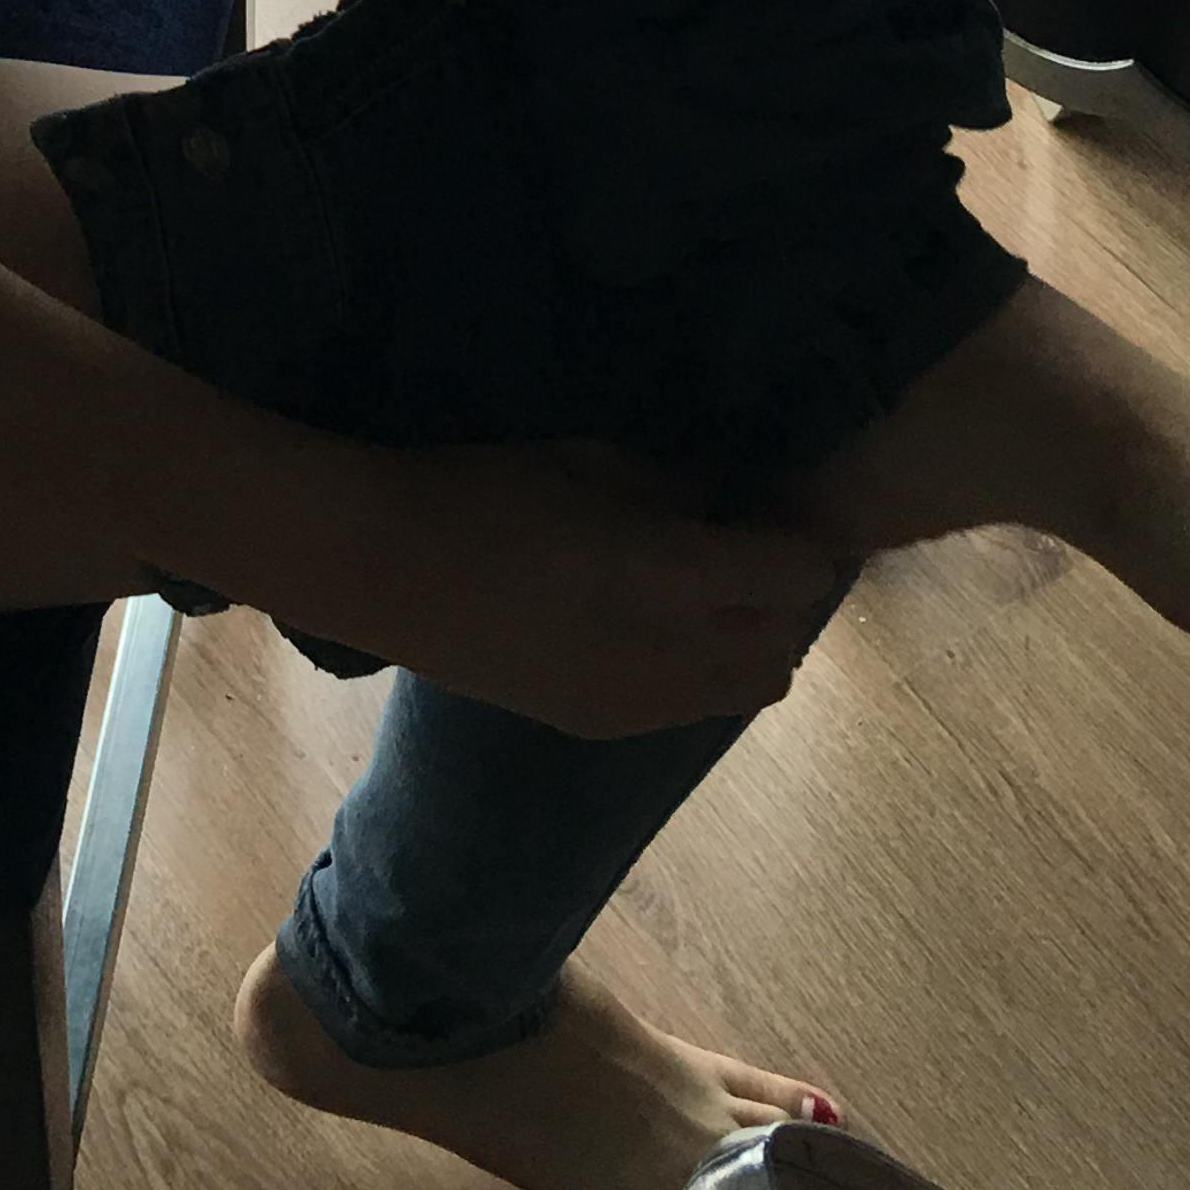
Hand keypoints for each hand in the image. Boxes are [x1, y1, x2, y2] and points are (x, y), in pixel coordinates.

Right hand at [314, 435, 841, 734]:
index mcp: (667, 577)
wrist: (384, 572)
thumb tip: (728, 490)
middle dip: (785, 598)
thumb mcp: (588, 463)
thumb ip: (674, 483)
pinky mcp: (602, 727)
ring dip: (750, 639)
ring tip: (708, 586)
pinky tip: (654, 620)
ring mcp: (638, 706)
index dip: (806, 539)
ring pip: (747, 689)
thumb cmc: (482, 492)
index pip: (793, 575)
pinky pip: (693, 706)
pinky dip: (702, 667)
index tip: (789, 502)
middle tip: (752, 543)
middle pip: (783, 648)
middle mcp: (670, 658)